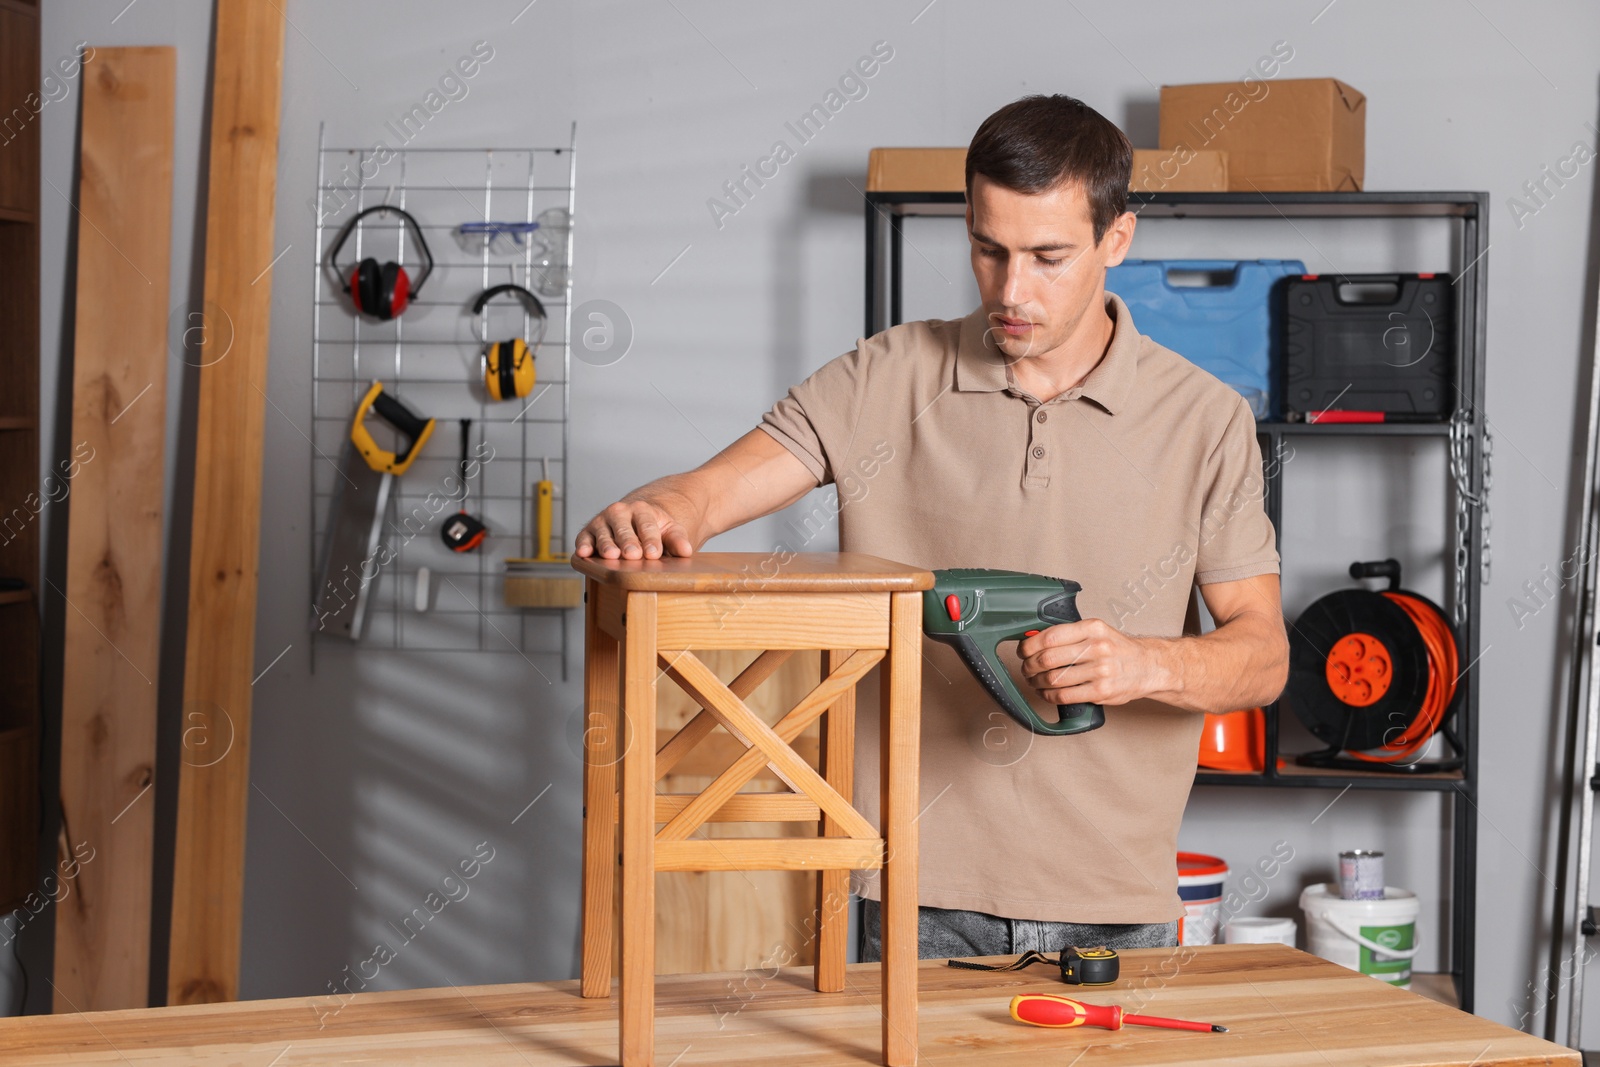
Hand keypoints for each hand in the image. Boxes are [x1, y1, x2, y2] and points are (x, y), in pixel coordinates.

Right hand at [574, 495, 696, 559]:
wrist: (636, 517)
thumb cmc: (654, 528)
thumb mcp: (670, 530)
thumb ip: (677, 540)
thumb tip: (685, 551)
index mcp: (642, 510)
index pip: (646, 525)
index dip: (650, 540)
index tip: (653, 554)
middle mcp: (619, 512)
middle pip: (624, 529)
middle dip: (628, 542)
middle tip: (633, 555)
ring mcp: (603, 521)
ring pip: (603, 533)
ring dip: (606, 544)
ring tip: (611, 555)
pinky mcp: (589, 532)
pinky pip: (584, 537)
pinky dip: (583, 544)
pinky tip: (583, 553)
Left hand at [1017, 619, 1167, 706]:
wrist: (1148, 667)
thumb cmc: (1118, 649)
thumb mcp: (1096, 631)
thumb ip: (1068, 635)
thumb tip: (1033, 639)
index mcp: (1092, 628)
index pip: (1050, 636)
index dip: (1029, 646)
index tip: (1023, 651)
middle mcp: (1097, 647)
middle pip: (1048, 659)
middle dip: (1029, 666)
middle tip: (1026, 668)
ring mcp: (1101, 671)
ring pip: (1053, 679)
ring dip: (1037, 682)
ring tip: (1035, 681)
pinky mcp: (1102, 692)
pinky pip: (1064, 696)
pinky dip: (1049, 696)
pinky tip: (1046, 692)